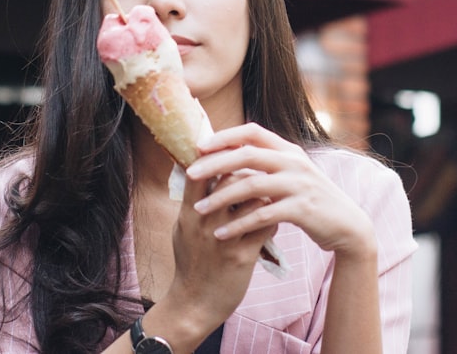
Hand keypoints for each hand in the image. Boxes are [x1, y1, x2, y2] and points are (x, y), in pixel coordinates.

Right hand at [163, 172, 276, 332]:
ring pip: (254, 200)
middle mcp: (205, 223)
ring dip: (265, 193)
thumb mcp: (182, 229)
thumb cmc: (189, 264)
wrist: (194, 304)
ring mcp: (225, 239)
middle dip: (248, 170)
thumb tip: (199, 175)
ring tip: (270, 194)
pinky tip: (275, 220)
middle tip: (259, 171)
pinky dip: (274, 219)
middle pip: (231, 179)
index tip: (232, 152)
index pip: (201, 171)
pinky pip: (266, 226)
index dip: (217, 157)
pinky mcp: (243, 257)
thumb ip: (192, 203)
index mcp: (188, 214)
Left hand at [186, 123, 377, 262]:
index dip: (224, 136)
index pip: (252, 131)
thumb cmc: (310, 199)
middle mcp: (293, 162)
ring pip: (251, 186)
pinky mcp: (302, 209)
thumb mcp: (291, 174)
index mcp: (288, 149)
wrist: (347, 225)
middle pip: (246, 155)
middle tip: (189, 174)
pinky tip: (221, 233)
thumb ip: (266, 163)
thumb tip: (228, 155)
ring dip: (221, 198)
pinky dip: (239, 224)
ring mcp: (299, 184)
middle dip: (215, 164)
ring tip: (198, 208)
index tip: (199, 146)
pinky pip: (262, 215)